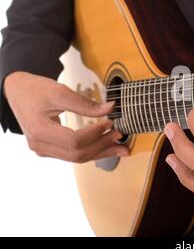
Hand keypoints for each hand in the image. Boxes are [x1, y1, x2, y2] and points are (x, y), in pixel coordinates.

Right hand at [3, 72, 128, 161]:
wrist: (17, 92)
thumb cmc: (35, 90)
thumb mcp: (60, 91)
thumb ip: (85, 103)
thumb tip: (110, 108)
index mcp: (39, 131)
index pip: (73, 141)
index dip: (95, 134)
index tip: (110, 123)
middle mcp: (40, 146)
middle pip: (77, 154)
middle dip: (102, 146)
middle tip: (120, 134)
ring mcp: (44, 150)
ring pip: (77, 158)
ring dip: (101, 152)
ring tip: (120, 147)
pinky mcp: (50, 149)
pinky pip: (74, 154)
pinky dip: (92, 151)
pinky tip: (107, 148)